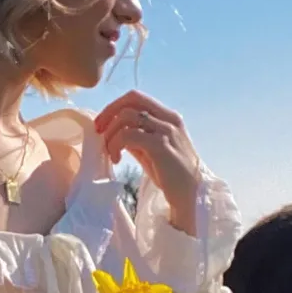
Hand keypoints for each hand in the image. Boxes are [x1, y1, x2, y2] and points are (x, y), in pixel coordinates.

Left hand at [93, 90, 199, 232]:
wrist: (192, 195)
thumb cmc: (172, 175)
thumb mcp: (152, 151)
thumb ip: (137, 137)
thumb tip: (113, 130)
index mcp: (168, 117)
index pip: (136, 97)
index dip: (114, 106)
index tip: (102, 124)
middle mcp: (169, 119)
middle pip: (131, 99)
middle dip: (109, 113)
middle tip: (99, 132)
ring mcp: (166, 131)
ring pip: (127, 116)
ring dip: (111, 133)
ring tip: (110, 152)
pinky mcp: (160, 146)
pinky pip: (128, 135)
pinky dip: (116, 144)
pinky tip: (116, 159)